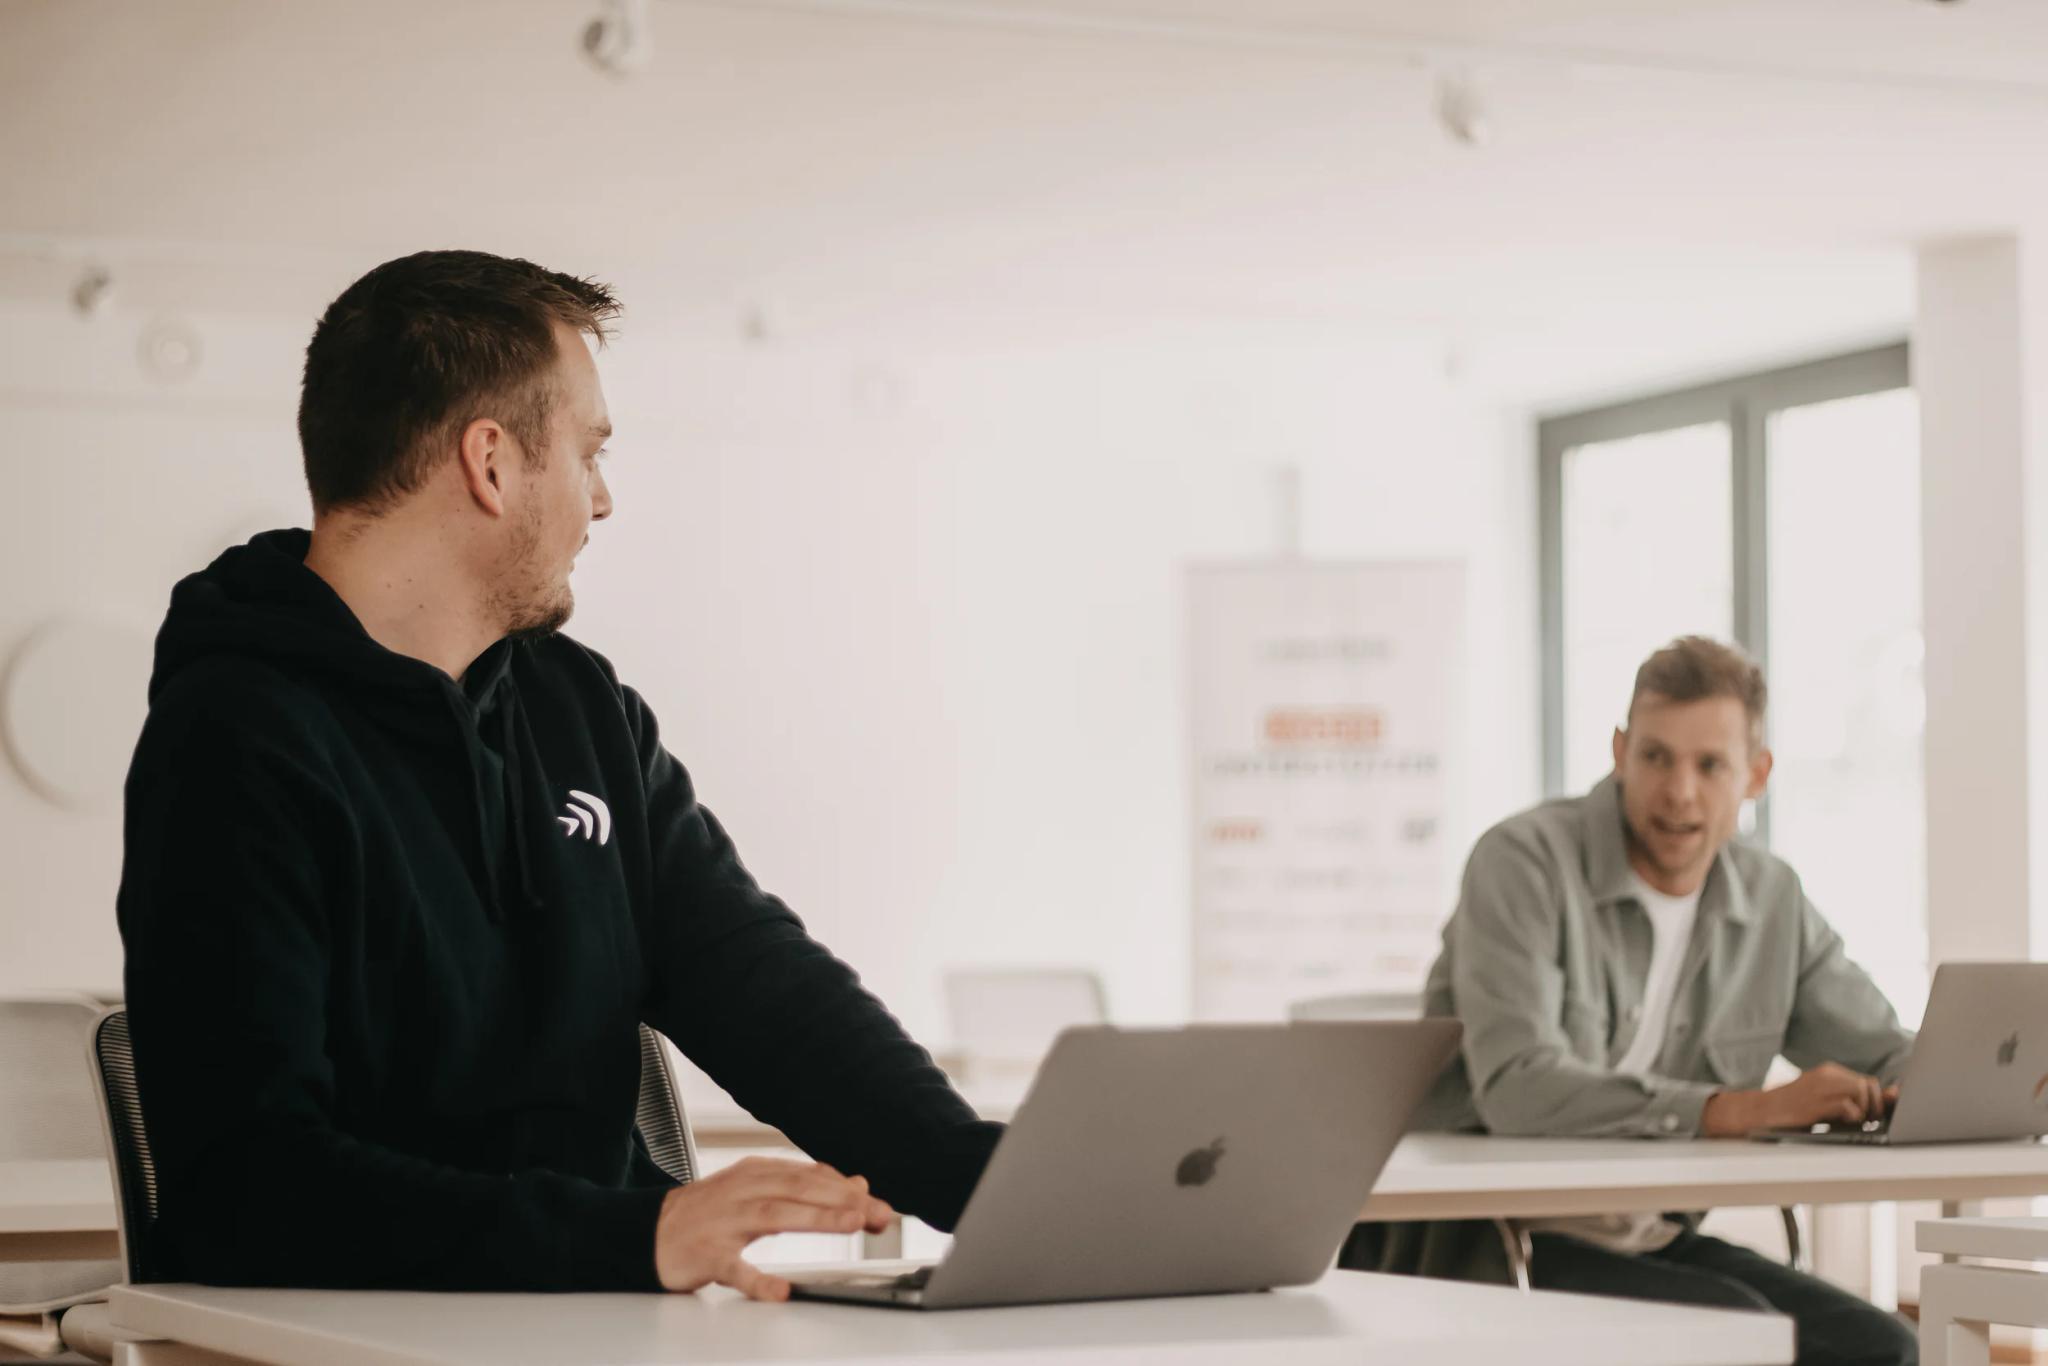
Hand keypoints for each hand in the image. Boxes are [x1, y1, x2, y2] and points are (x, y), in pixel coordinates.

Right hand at [653, 1156, 894, 1300]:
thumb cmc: (711, 1213)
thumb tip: (856, 1185)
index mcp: (757, 1173)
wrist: (650, 1232)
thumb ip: (805, 1188)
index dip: (846, 1188)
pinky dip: (757, 1279)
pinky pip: (733, 1268)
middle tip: (877, 1213)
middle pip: (798, 1189)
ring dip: (815, 1218)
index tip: (878, 1202)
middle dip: (842, 1200)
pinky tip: (780, 1291)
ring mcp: (722, 1222)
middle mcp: (742, 1191)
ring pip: (773, 1215)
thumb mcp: (758, 1191)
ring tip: (850, 1225)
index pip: (809, 1176)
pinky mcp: (704, 1255)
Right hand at [1701, 1063, 1898, 1136]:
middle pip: (1869, 1085)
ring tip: (1854, 1123)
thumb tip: (1893, 1095)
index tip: (1874, 1115)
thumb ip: (1853, 1098)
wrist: (1759, 1112)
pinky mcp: (1814, 1103)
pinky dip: (1852, 1117)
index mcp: (1829, 1072)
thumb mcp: (1824, 1100)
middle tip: (1867, 1121)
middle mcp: (1826, 1074)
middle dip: (1875, 1105)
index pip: (1869, 1081)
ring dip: (1864, 1111)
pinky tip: (1842, 1124)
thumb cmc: (1794, 1109)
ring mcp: (1819, 1087)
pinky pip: (1847, 1106)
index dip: (1878, 1100)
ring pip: (1861, 1092)